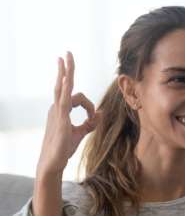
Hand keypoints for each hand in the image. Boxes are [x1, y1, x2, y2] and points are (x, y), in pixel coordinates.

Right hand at [37, 52, 100, 175]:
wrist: (52, 162)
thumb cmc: (63, 148)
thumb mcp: (81, 133)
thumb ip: (91, 122)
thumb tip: (101, 113)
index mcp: (61, 110)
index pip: (78, 98)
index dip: (90, 107)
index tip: (93, 118)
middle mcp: (56, 108)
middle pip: (62, 84)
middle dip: (65, 69)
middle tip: (66, 54)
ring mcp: (56, 112)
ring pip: (62, 87)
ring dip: (66, 72)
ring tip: (66, 57)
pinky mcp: (59, 118)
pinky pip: (65, 100)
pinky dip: (68, 89)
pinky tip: (68, 78)